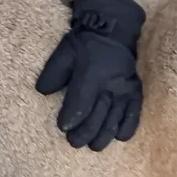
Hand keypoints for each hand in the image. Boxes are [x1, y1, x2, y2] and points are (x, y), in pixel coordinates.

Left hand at [35, 0, 145, 150]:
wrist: (113, 30)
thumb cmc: (83, 43)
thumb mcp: (63, 53)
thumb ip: (52, 73)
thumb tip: (42, 91)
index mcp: (91, 73)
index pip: (80, 101)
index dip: (71, 117)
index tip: (63, 128)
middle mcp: (110, 83)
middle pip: (98, 114)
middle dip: (85, 132)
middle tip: (74, 143)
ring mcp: (125, 88)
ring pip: (115, 117)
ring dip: (104, 134)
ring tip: (94, 146)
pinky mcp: (135, 90)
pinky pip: (135, 111)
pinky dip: (129, 125)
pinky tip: (120, 137)